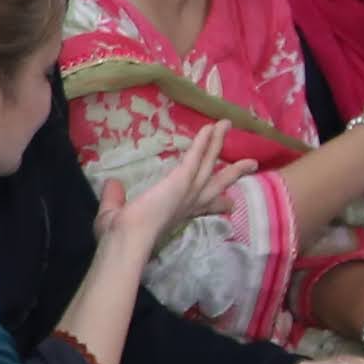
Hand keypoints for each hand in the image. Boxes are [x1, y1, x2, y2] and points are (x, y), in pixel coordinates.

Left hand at [97, 127, 229, 259]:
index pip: (201, 207)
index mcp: (176, 215)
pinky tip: (210, 126)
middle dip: (234, 172)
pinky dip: (205, 140)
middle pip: (217, 184)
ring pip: (209, 162)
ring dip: (218, 142)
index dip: (217, 205)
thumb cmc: (120, 235)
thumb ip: (116, 199)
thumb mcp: (115, 215)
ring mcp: (188, 191)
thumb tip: (112, 185)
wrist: (128, 238)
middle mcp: (188, 203)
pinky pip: (196, 156)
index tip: (229, 205)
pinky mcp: (183, 180)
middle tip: (251, 163)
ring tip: (227, 125)